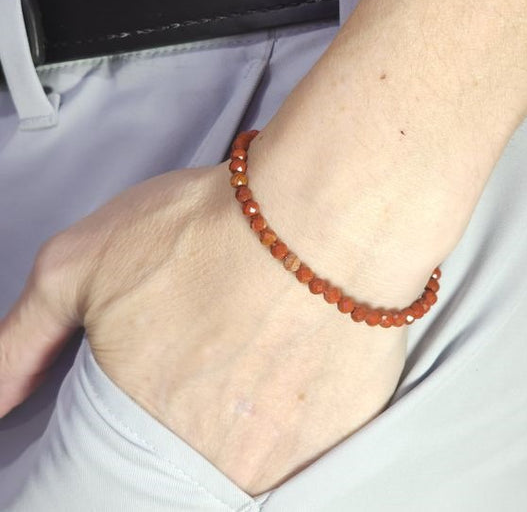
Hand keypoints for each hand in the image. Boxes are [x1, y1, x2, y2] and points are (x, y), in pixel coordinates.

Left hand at [0, 156, 415, 495]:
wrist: (316, 216)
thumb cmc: (205, 232)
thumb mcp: (81, 268)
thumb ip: (21, 342)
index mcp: (147, 430)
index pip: (127, 463)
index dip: (142, 418)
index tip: (159, 390)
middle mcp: (220, 458)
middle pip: (194, 454)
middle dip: (197, 407)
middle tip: (216, 350)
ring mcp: (287, 452)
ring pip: (253, 448)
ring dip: (250, 401)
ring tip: (258, 341)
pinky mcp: (342, 428)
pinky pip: (310, 430)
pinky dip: (299, 394)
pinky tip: (298, 348)